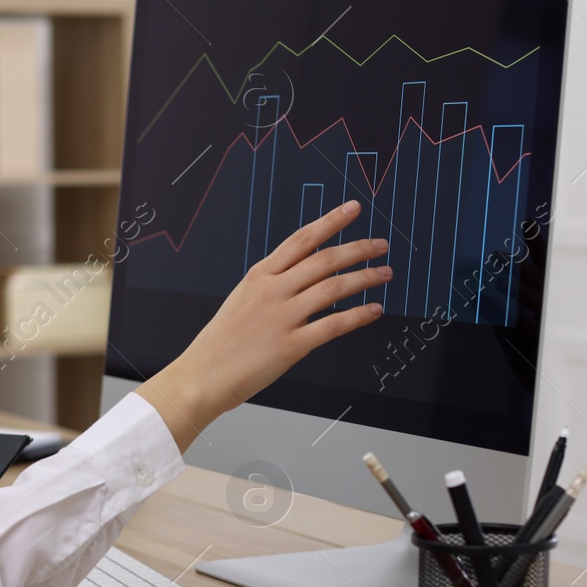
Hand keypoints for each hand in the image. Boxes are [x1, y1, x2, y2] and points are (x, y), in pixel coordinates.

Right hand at [134, 199, 390, 450]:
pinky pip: (333, 325)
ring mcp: (282, 317)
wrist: (201, 376)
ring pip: (333, 287)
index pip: (301, 239)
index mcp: (259, 276)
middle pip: (324, 260)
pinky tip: (373, 310)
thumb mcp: (241, 300)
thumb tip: (301, 277)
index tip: (352, 210)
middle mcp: (272, 290)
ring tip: (384, 274)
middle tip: (381, 246)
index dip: (331, 221)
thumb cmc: (218, 344)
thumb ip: (270, 286)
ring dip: (364, 278)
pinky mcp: (291, 345)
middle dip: (358, 249)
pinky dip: (358, 316)